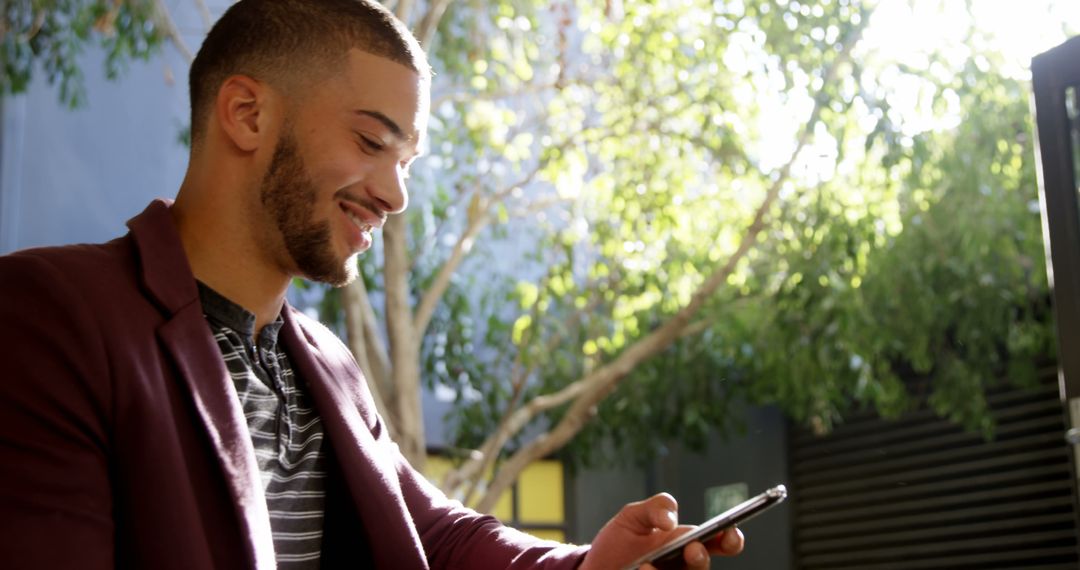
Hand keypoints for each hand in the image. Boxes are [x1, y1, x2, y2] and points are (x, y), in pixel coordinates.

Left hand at [580, 493, 744, 569]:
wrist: (594, 569)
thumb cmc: (617, 544)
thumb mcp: (632, 517)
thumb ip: (655, 507)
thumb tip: (670, 520)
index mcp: (685, 544)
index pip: (718, 543)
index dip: (730, 539)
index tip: (729, 532)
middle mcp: (682, 568)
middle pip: (703, 566)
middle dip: (701, 558)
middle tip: (692, 549)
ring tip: (646, 565)